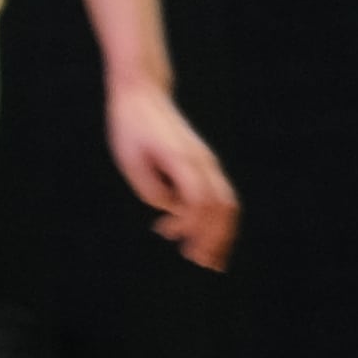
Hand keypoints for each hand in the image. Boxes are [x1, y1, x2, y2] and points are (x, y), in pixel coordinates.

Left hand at [107, 83, 237, 271]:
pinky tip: (206, 238)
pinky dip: (219, 220)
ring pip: (228, 204)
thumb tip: (169, 211)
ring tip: (211, 260)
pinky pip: (222, 197)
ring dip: (222, 234)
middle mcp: (203, 161)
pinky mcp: (206, 164)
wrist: (143, 94)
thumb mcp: (129, 159)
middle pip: (222, 207)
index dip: (187, 224)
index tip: (163, 231)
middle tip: (197, 262)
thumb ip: (150, 189)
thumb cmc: (130, 126)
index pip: (199, 201)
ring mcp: (209, 162)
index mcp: (183, 159)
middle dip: (212, 238)